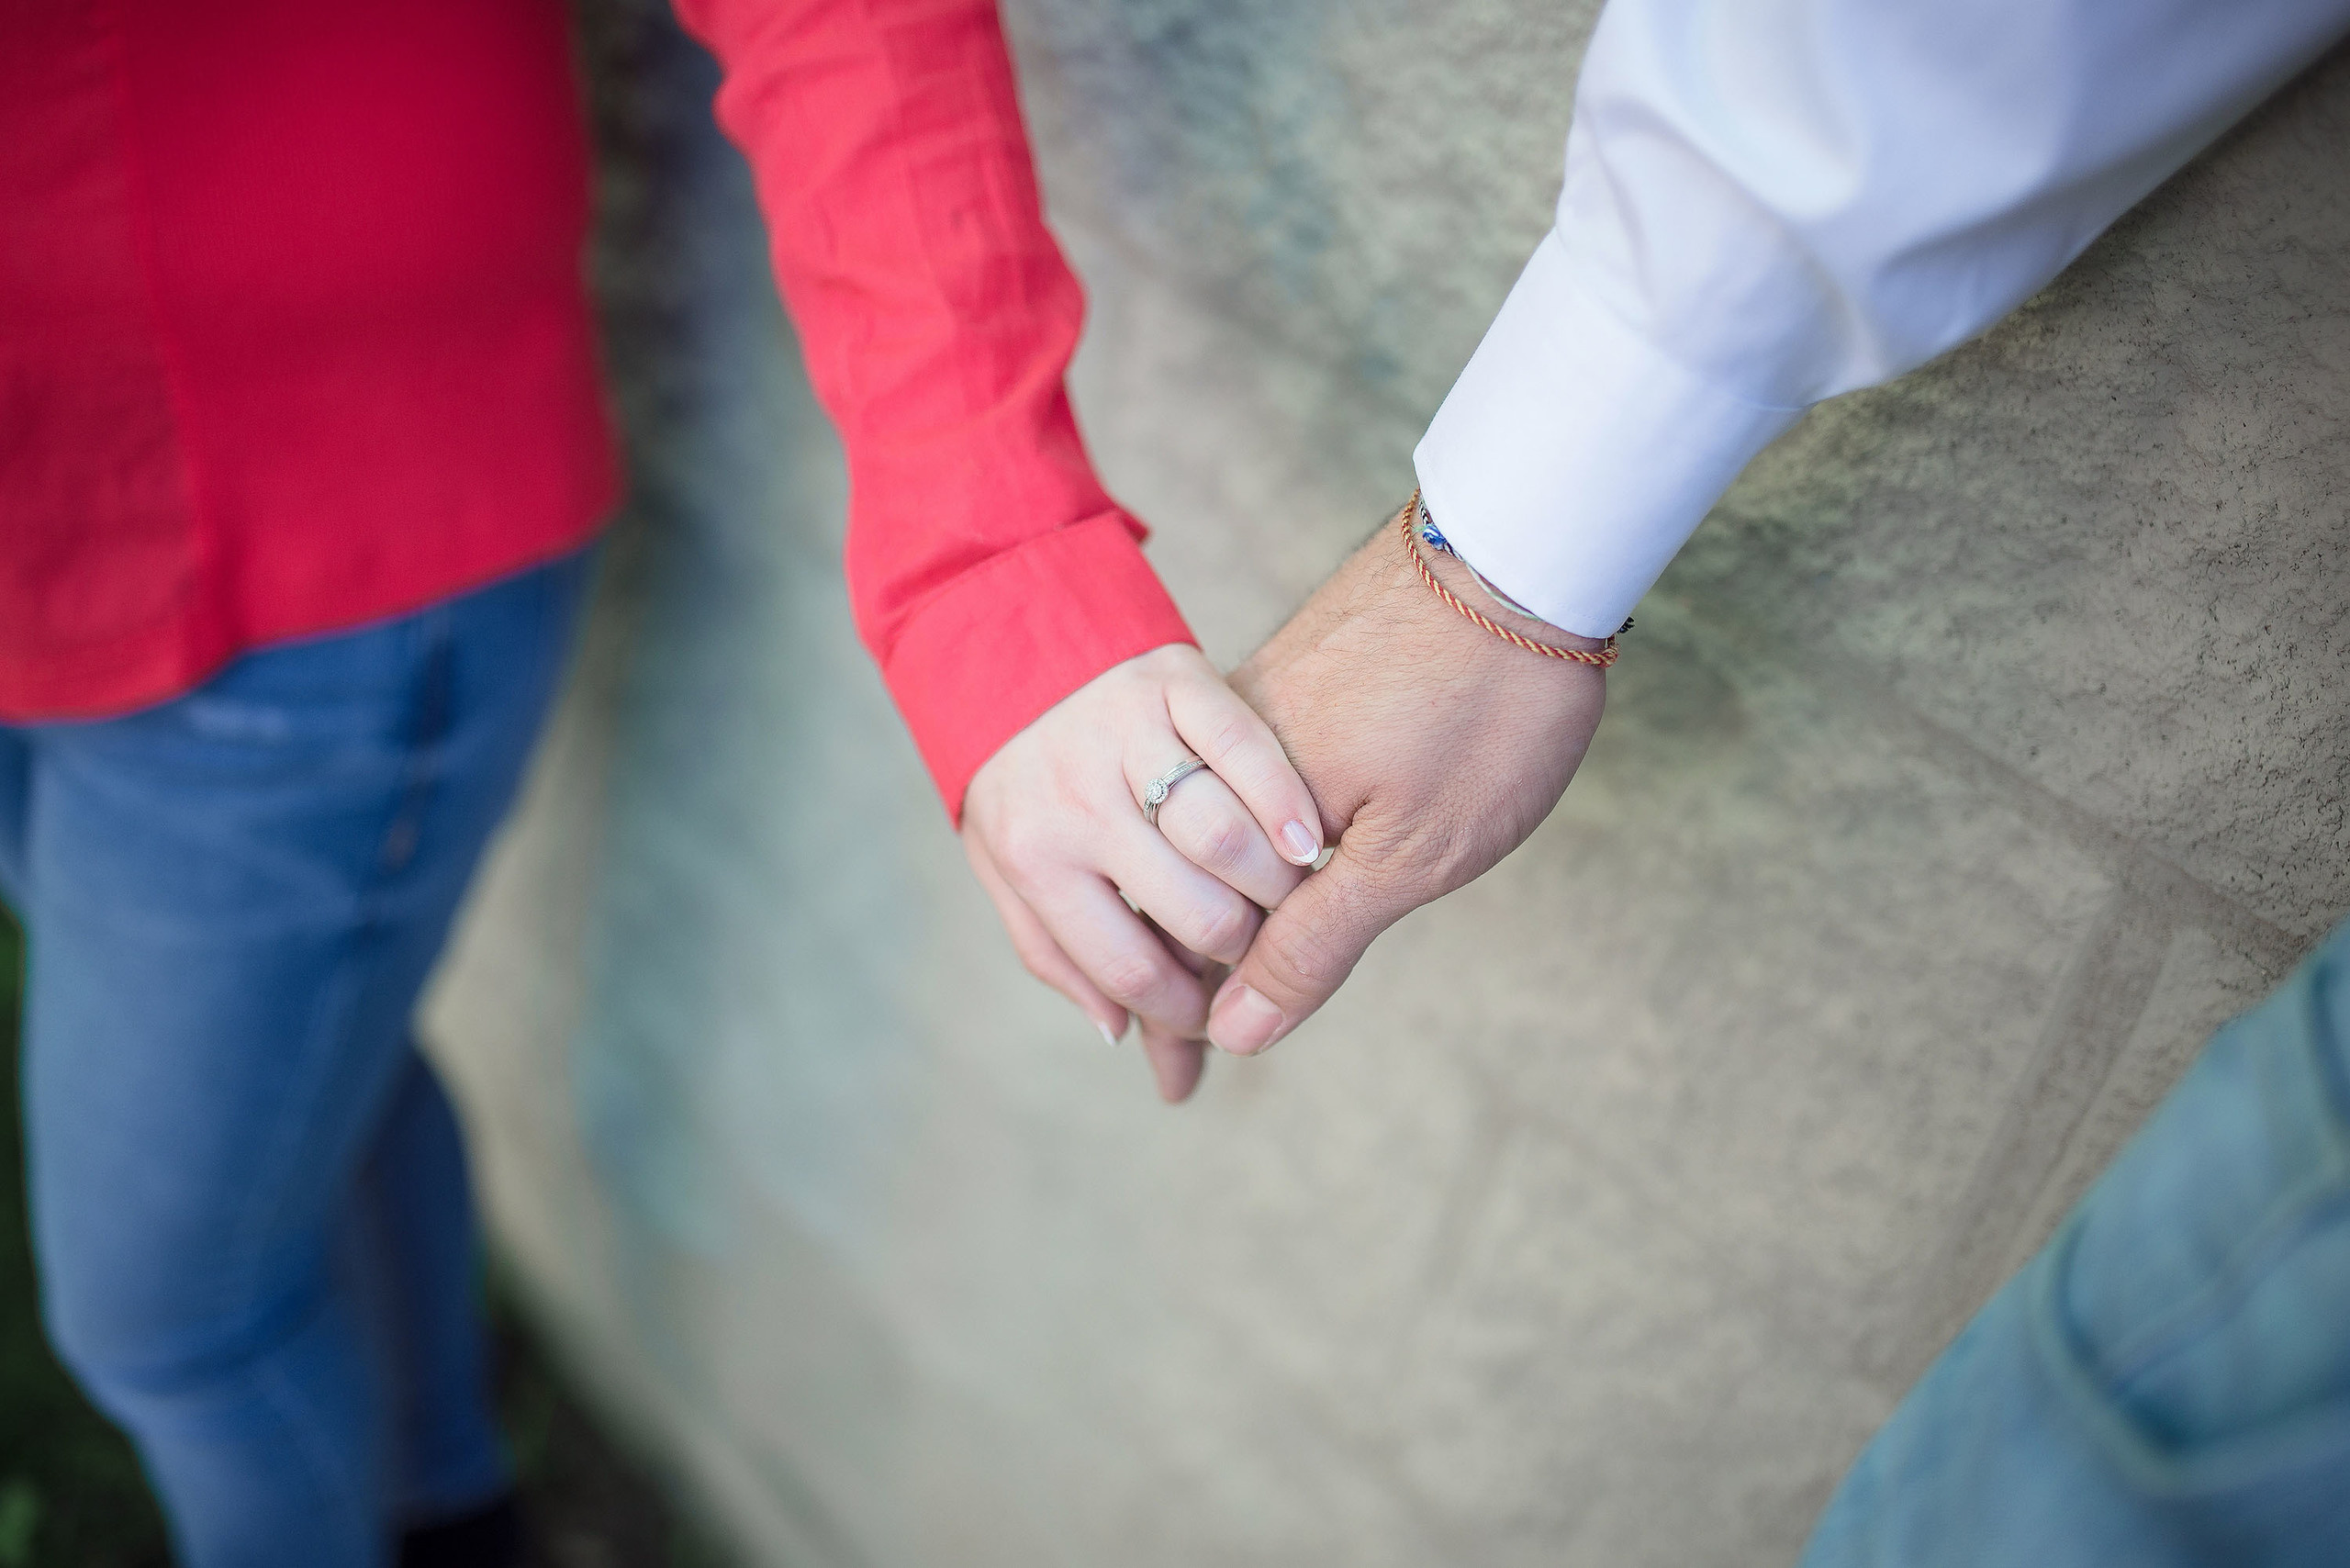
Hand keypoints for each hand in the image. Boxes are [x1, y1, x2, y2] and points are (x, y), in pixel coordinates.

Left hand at [961, 644, 1320, 1101]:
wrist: (1006, 643)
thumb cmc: (1022, 779)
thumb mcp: (1011, 870)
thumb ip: (1057, 955)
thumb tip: (1120, 1035)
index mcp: (1035, 858)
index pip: (1131, 968)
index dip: (1187, 1012)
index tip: (1216, 1015)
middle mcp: (1076, 799)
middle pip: (1195, 913)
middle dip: (1246, 952)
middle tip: (1263, 952)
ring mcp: (1125, 737)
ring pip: (1223, 836)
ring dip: (1275, 885)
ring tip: (1289, 899)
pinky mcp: (1173, 680)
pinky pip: (1243, 745)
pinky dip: (1283, 798)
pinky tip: (1306, 839)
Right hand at [1207, 505, 1608, 1054]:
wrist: (1519, 550)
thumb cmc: (1485, 708)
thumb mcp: (1412, 852)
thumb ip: (1312, 945)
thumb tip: (1236, 1035)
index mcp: (1237, 806)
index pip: (1182, 936)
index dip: (1180, 1018)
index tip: (1179, 1086)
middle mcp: (1216, 757)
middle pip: (1174, 892)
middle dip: (1178, 983)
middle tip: (1184, 1072)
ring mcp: (1246, 717)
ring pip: (1194, 840)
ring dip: (1203, 920)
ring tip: (1214, 996)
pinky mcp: (1281, 686)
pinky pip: (1226, 792)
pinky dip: (1233, 854)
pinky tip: (1254, 888)